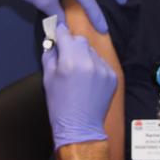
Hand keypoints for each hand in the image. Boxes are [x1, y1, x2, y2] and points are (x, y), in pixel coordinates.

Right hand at [42, 23, 117, 148]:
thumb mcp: (47, 79)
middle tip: (66, 56)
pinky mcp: (112, 76)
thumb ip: (49, 56)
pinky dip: (94, 67)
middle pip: (80, 40)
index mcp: (69, 62)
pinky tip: (88, 80)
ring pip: (92, 51)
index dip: (60, 32)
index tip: (58, 32)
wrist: (80, 126)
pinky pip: (101, 63)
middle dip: (72, 44)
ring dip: (84, 55)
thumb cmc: (60, 105)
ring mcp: (103, 69)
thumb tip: (52, 43)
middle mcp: (88, 62)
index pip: (65, 34)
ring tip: (78, 73)